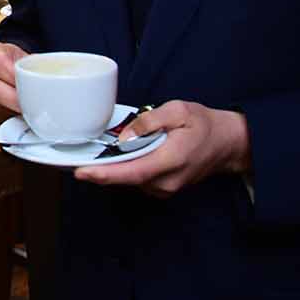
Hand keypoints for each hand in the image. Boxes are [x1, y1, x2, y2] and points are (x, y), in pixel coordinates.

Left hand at [74, 100, 251, 196]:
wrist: (228, 144)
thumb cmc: (204, 125)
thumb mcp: (179, 110)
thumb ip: (150, 121)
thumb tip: (127, 135)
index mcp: (171, 160)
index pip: (132, 172)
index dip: (104, 174)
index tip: (81, 172)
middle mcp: (166, 181)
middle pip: (125, 178)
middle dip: (98, 170)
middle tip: (71, 160)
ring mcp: (165, 189)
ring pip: (129, 180)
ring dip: (111, 169)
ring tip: (94, 154)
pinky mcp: (162, 189)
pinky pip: (136, 179)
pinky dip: (123, 169)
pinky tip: (116, 157)